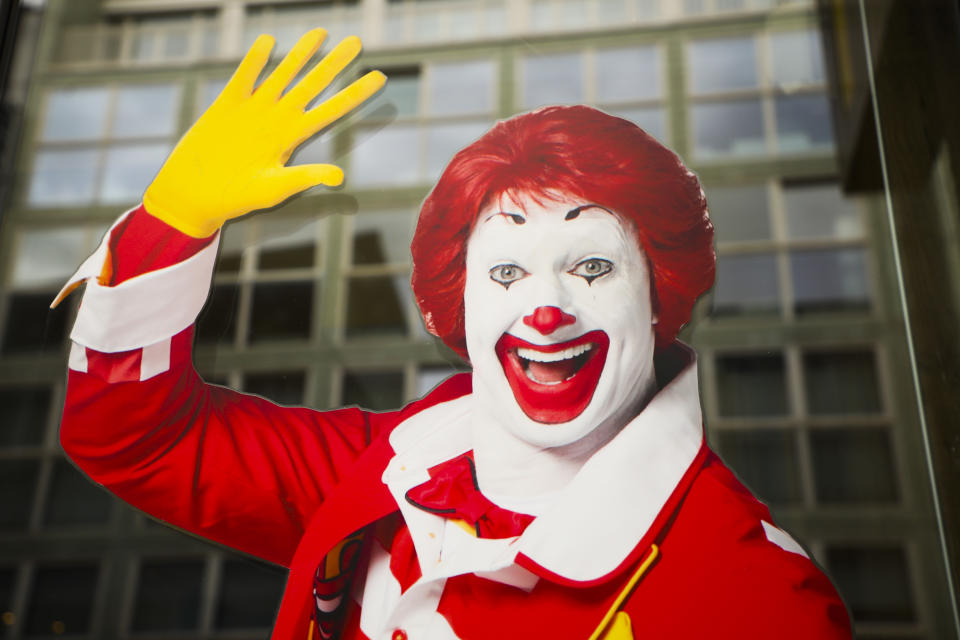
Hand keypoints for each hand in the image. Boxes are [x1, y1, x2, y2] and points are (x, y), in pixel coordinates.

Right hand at [143, 28, 384, 237]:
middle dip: (334, 63)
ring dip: (301, 53)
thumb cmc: (236, 197)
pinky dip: (255, 60)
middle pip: (312, 85)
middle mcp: (277, 119)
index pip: (331, 110)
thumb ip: (304, 178)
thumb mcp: (274, 189)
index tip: (378, 77)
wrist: (195, 193)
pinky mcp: (226, 104)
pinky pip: (245, 76)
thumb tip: (339, 176)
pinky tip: (269, 41)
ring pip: (282, 73)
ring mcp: (253, 109)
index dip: (354, 94)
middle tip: (357, 41)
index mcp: (292, 138)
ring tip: (321, 33)